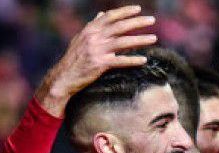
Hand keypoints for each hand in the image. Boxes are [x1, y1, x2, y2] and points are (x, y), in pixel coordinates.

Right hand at [35, 5, 156, 115]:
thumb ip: (92, 26)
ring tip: (154, 38)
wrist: (64, 76)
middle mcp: (94, 37)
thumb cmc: (74, 58)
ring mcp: (97, 50)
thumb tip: (101, 14)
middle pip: (120, 26)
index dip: (125, 12)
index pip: (110, 16)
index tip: (138, 9)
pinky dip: (133, 60)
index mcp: (90, 29)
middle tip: (152, 19)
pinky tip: (143, 60)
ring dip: (140, 40)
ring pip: (123, 42)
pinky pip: (120, 61)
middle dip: (137, 22)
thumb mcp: (81, 38)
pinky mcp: (100, 64)